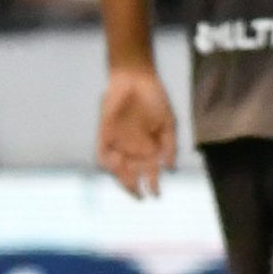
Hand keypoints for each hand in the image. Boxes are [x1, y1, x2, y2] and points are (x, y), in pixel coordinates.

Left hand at [97, 66, 176, 197]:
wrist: (135, 78)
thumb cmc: (154, 98)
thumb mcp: (168, 123)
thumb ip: (169, 146)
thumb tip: (170, 168)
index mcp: (148, 148)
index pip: (148, 173)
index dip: (151, 185)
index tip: (155, 194)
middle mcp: (132, 148)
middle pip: (130, 175)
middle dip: (133, 187)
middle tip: (138, 194)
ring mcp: (117, 142)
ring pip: (116, 169)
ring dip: (121, 177)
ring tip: (129, 181)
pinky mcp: (104, 134)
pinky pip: (102, 154)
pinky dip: (107, 162)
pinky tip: (117, 163)